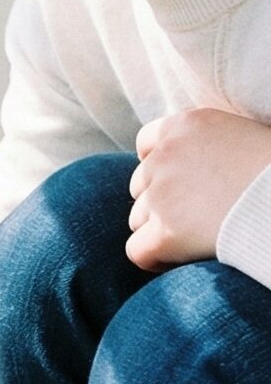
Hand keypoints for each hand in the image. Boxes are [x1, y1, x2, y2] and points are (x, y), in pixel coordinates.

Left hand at [127, 109, 270, 270]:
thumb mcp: (246, 137)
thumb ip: (210, 146)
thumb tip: (194, 170)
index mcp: (186, 125)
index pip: (147, 143)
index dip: (160, 166)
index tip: (183, 182)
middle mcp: (165, 156)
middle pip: (141, 185)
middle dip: (162, 201)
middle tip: (198, 214)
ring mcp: (161, 195)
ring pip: (138, 219)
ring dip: (160, 229)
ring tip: (200, 234)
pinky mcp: (165, 234)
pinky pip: (138, 252)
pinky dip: (155, 259)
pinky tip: (181, 258)